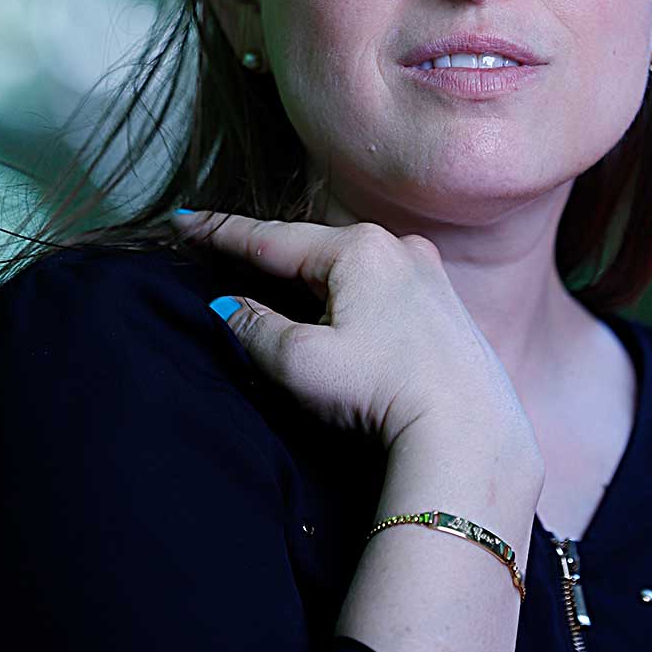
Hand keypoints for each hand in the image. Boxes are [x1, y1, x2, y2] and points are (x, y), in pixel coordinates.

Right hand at [170, 212, 536, 452]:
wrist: (469, 432)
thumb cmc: (384, 392)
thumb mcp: (300, 363)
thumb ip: (253, 327)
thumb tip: (227, 307)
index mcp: (359, 249)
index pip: (270, 238)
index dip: (221, 232)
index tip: (183, 220)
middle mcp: (398, 248)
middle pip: (311, 250)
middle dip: (267, 256)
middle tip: (219, 253)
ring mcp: (427, 274)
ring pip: (346, 270)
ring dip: (309, 281)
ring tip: (271, 290)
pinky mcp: (443, 305)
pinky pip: (377, 288)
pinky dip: (344, 297)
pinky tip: (333, 316)